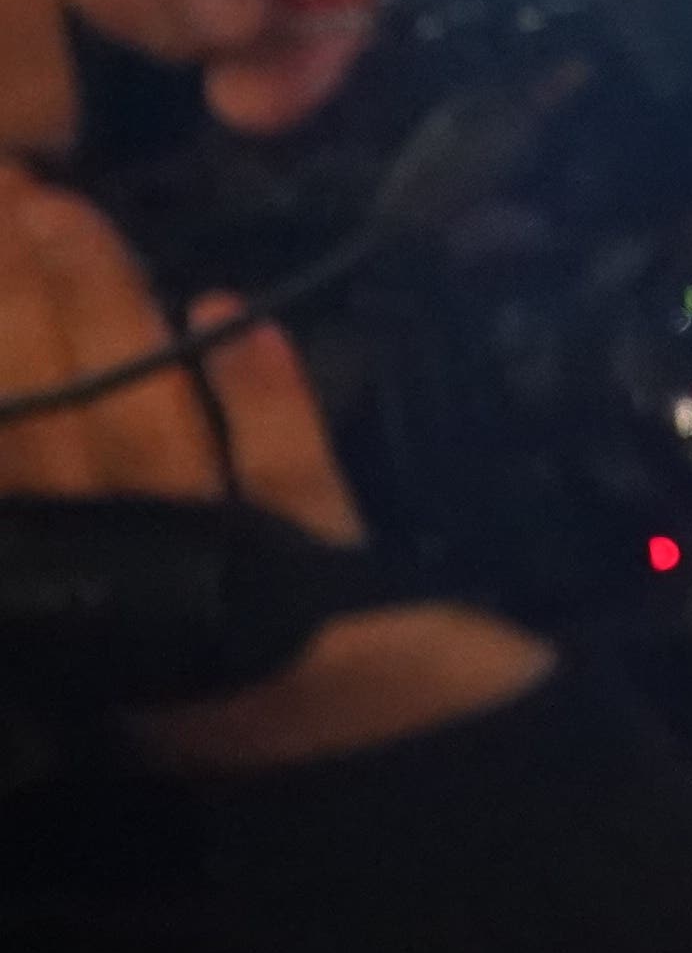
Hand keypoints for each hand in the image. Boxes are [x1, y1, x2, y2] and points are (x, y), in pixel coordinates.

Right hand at [0, 164, 551, 770]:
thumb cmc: (258, 674)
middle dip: (13, 298)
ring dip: (104, 313)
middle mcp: (110, 577)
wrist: (391, 770)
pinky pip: (281, 473)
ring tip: (74, 214)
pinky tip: (230, 311)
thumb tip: (71, 339)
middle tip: (4, 182)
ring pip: (136, 427)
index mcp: (56, 582)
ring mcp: (204, 575)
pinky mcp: (319, 574)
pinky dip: (257, 391)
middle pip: (41, 418)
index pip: (1, 436)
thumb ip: (110, 470)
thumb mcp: (144, 579)